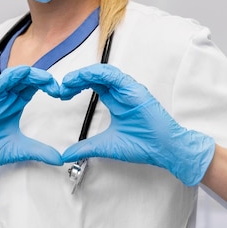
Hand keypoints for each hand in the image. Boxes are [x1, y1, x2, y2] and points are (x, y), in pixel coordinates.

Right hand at [0, 65, 62, 186]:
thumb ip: (40, 152)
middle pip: (28, 79)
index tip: (63, 94)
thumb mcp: (20, 150)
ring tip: (46, 80)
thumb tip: (60, 159)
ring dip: (32, 75)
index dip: (49, 86)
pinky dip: (12, 76)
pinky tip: (24, 74)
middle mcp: (7, 97)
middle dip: (45, 79)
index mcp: (14, 105)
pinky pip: (0, 82)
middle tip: (58, 88)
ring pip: (16, 76)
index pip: (34, 87)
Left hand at [60, 64, 214, 186]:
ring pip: (103, 73)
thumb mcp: (106, 146)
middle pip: (95, 77)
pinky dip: (99, 74)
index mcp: (116, 100)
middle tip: (61, 86)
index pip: (93, 85)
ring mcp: (129, 90)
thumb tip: (65, 154)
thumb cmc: (143, 145)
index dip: (76, 86)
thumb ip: (85, 148)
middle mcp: (122, 92)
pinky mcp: (136, 91)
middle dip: (76, 78)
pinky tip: (86, 77)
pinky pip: (115, 76)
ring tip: (69, 81)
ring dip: (84, 74)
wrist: (164, 150)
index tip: (62, 93)